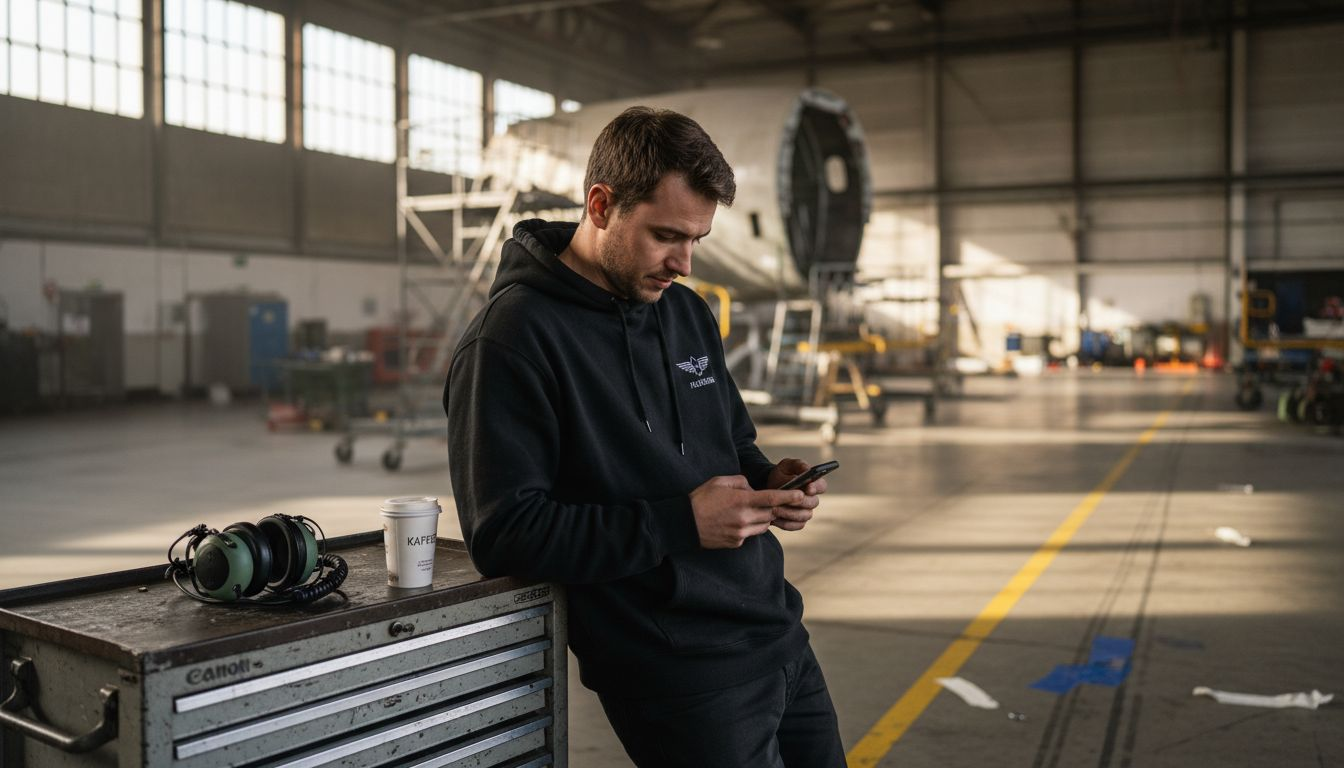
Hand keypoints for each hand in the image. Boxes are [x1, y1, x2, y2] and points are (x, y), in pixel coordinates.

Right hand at [689, 475, 806, 548]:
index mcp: (741, 500)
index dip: (789, 497)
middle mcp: (744, 518)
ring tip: (746, 511)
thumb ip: (741, 482)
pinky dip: (749, 527)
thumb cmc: (701, 499)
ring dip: (761, 518)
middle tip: (765, 501)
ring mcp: (740, 532)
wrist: (684, 523)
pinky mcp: (736, 542)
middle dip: (771, 507)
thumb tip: (753, 489)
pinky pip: (750, 534)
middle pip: (770, 513)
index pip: (772, 498)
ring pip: (763, 526)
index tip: (801, 495)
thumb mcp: (720, 481)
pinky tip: (735, 522)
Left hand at [766, 458, 827, 531]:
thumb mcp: (787, 465)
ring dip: (790, 513)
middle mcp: (812, 499)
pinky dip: (785, 523)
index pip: (822, 486)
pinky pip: (795, 525)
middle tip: (786, 499)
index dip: (816, 488)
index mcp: (813, 483)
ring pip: (805, 516)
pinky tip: (774, 518)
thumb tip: (808, 470)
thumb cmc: (780, 474)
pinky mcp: (797, 522)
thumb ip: (798, 465)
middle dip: (800, 501)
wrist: (767, 488)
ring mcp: (805, 511)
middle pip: (813, 503)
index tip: (808, 488)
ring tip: (776, 509)